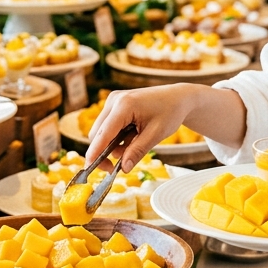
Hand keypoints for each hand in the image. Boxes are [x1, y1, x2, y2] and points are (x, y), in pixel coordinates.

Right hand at [86, 84, 247, 171]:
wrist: (178, 97)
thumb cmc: (170, 112)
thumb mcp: (156, 135)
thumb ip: (137, 151)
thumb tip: (124, 169)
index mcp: (124, 105)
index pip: (103, 134)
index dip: (95, 153)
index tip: (89, 169)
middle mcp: (114, 100)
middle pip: (97, 134)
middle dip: (105, 152)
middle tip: (119, 166)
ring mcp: (113, 101)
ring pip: (101, 131)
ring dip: (113, 145)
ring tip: (135, 144)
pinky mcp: (114, 104)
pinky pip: (108, 126)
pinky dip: (116, 137)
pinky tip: (132, 136)